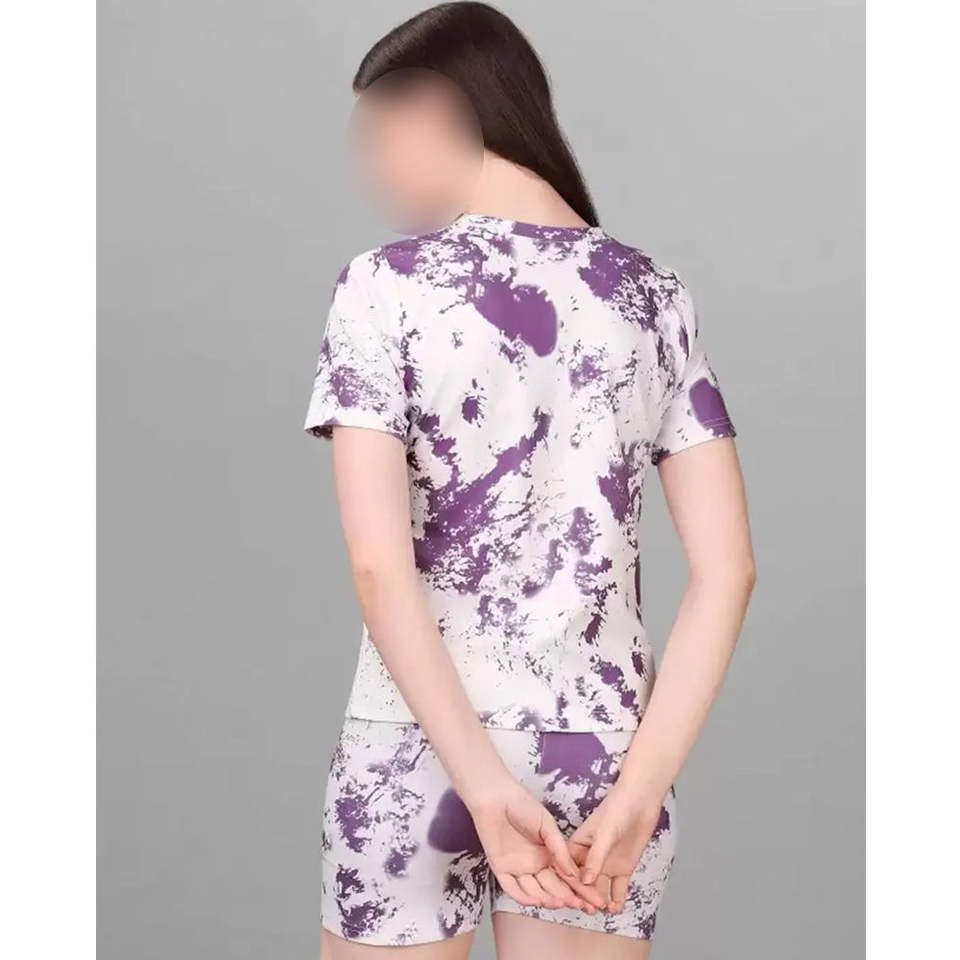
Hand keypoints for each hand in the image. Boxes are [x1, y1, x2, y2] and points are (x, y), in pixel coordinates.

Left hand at [468, 778, 601, 911]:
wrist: (495, 797)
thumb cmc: (522, 805)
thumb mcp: (547, 825)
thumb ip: (559, 849)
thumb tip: (574, 873)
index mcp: (547, 853)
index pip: (565, 876)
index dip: (579, 888)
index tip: (594, 899)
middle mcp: (534, 864)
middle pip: (553, 886)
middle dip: (568, 897)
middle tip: (582, 906)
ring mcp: (518, 868)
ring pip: (535, 890)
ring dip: (548, 898)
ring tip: (561, 903)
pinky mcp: (501, 869)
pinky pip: (512, 888)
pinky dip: (524, 897)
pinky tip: (537, 900)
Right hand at [567, 783, 665, 913]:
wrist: (642, 801)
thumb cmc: (617, 809)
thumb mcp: (604, 834)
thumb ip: (595, 858)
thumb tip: (585, 882)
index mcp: (577, 846)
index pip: (571, 870)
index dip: (572, 885)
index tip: (575, 899)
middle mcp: (589, 858)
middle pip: (584, 882)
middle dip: (586, 897)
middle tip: (592, 910)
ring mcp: (605, 864)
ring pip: (599, 888)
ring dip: (600, 900)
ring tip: (604, 910)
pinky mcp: (622, 868)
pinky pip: (617, 888)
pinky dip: (617, 899)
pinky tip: (617, 909)